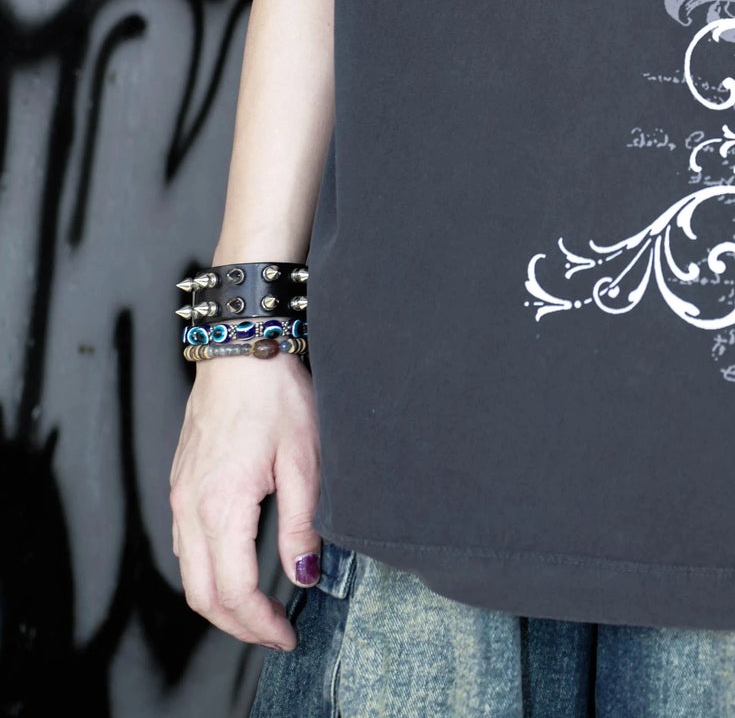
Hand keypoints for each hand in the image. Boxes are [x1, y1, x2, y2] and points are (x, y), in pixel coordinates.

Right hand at [169, 355, 320, 647]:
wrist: (240, 348)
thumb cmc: (275, 395)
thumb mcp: (304, 458)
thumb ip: (302, 523)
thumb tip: (305, 573)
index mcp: (221, 506)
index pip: (234, 591)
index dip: (260, 623)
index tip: (287, 634)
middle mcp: (191, 507)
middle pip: (202, 595)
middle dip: (237, 625)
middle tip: (273, 633)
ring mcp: (180, 495)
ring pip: (189, 574)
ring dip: (219, 602)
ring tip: (258, 609)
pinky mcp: (180, 483)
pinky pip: (185, 546)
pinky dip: (207, 572)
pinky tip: (234, 567)